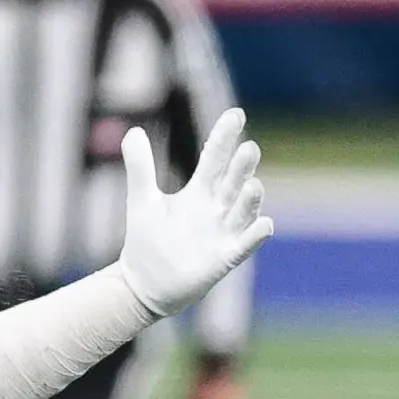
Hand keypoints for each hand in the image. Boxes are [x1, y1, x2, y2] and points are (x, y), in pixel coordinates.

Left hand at [111, 108, 271, 321]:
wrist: (144, 284)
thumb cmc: (147, 241)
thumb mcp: (141, 199)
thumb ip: (140, 166)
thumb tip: (133, 130)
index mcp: (198, 191)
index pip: (215, 158)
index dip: (225, 137)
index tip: (236, 115)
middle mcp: (216, 209)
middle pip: (233, 182)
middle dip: (242, 167)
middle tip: (249, 148)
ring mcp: (222, 233)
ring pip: (243, 211)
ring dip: (250, 199)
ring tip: (254, 185)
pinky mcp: (224, 258)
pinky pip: (244, 245)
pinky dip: (254, 235)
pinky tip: (264, 224)